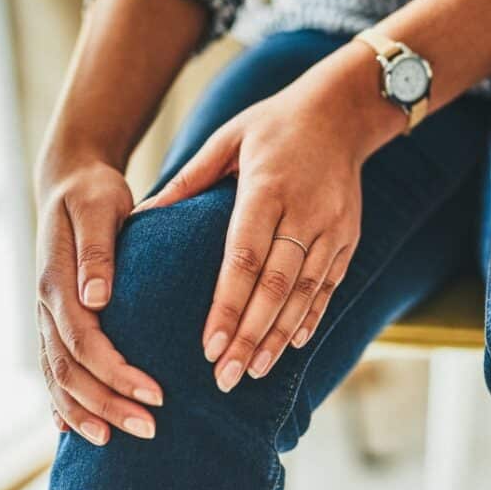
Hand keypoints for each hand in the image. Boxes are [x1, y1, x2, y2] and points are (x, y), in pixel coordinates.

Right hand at [36, 159, 163, 444]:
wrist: (69, 183)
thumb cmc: (92, 194)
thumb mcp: (99, 208)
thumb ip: (97, 251)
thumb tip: (95, 297)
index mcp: (57, 282)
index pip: (84, 342)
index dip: (116, 373)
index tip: (157, 394)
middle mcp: (47, 306)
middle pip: (70, 370)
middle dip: (108, 404)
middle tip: (150, 429)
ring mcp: (46, 317)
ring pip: (57, 377)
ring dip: (86, 412)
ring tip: (118, 439)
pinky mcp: (54, 321)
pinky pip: (52, 369)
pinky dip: (62, 401)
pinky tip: (75, 427)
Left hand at [133, 88, 367, 392]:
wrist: (343, 112)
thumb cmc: (273, 125)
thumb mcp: (227, 138)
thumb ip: (188, 179)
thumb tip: (142, 215)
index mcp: (267, 187)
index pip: (245, 257)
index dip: (228, 305)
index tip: (209, 345)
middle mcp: (305, 211)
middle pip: (276, 286)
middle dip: (250, 336)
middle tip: (224, 377)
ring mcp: (333, 228)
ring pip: (304, 293)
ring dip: (279, 337)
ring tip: (252, 372)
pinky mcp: (349, 238)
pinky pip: (329, 286)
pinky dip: (311, 317)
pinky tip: (293, 347)